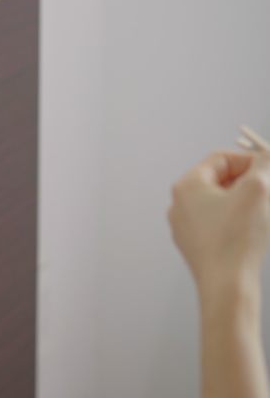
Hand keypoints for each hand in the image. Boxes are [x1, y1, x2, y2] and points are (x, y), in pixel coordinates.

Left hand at [168, 150, 269, 296]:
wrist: (226, 284)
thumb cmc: (237, 235)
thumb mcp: (257, 189)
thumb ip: (263, 165)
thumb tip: (266, 155)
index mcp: (186, 185)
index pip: (221, 159)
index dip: (251, 160)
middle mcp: (179, 204)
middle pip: (219, 181)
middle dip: (249, 182)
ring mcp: (184, 227)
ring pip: (220, 204)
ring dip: (245, 201)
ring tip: (265, 209)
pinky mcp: (195, 246)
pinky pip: (218, 224)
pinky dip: (238, 221)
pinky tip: (255, 230)